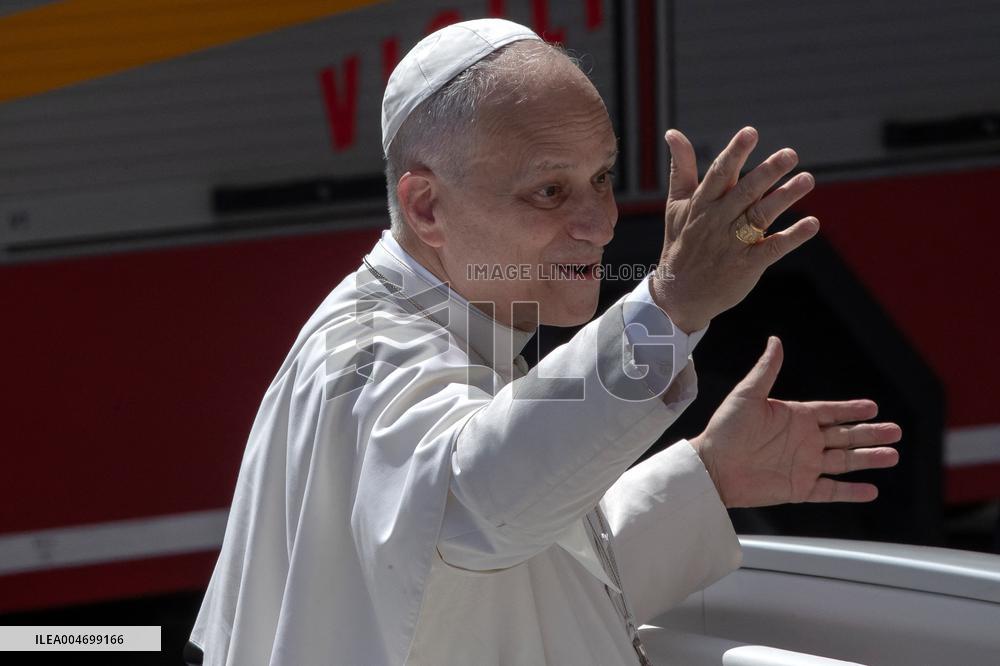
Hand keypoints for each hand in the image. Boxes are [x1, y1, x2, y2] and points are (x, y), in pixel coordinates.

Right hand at [651, 127, 818, 332]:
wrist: (679, 295)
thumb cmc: (681, 243)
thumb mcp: (676, 205)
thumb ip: (681, 168)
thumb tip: (673, 133)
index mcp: (701, 204)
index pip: (719, 174)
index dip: (735, 153)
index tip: (750, 132)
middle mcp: (717, 222)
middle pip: (745, 193)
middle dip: (767, 173)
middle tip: (790, 154)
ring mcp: (733, 244)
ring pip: (760, 217)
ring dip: (784, 198)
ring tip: (807, 180)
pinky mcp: (747, 265)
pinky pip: (772, 248)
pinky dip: (792, 237)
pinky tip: (812, 223)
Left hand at [690, 336, 901, 507]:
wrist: (711, 466)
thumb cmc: (724, 429)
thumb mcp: (747, 395)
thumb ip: (766, 370)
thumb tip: (775, 340)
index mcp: (795, 417)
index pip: (831, 412)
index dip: (852, 410)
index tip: (873, 407)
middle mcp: (803, 440)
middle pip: (845, 436)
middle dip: (870, 433)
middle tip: (896, 431)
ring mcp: (803, 465)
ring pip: (844, 461)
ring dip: (868, 459)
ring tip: (892, 455)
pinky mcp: (798, 488)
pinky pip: (830, 490)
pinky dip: (850, 491)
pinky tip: (871, 490)